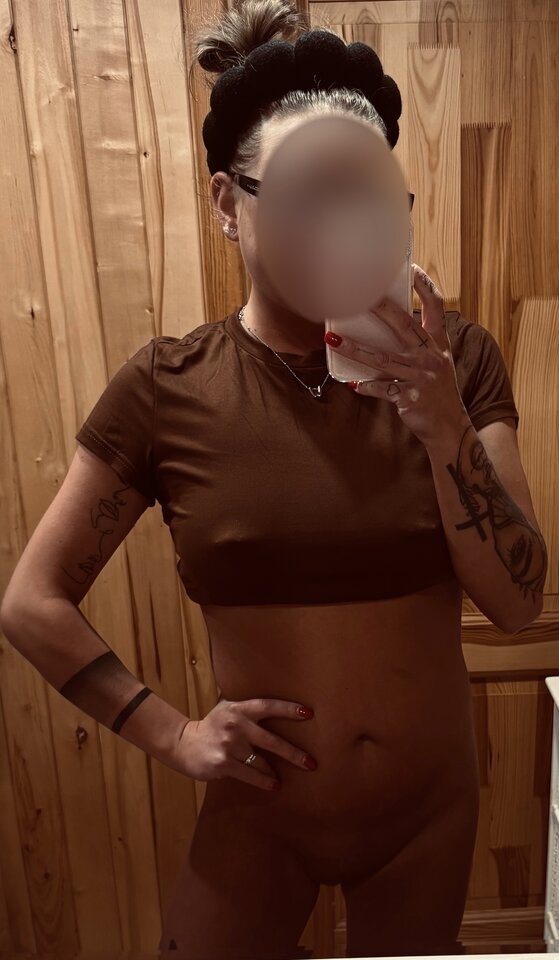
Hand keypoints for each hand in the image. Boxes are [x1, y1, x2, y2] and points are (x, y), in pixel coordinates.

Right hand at [172, 697, 315, 790]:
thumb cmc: (212, 726)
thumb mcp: (227, 709)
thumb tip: (277, 706)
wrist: (184, 743)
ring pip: (262, 761)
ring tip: (289, 778)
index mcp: (239, 708)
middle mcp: (236, 725)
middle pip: (271, 740)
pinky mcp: (223, 763)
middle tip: (311, 763)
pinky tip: (274, 785)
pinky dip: (264, 781)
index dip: (288, 709)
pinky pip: (250, 774)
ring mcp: (229, 745)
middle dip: (293, 753)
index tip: (308, 714)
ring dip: (276, 771)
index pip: (268, 706)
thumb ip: (248, 708)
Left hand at [325, 263, 469, 446]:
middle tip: (358, 297)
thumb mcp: (438, 363)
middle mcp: (430, 357)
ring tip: (333, 339)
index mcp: (438, 344)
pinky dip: (366, 386)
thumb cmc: (438, 392)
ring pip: (383, 359)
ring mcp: (420, 377)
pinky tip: (352, 384)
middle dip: (380, 309)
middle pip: (403, 326)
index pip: (435, 307)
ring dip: (355, 349)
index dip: (424, 286)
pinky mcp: (410, 397)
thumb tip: (391, 324)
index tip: (410, 267)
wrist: (450, 427)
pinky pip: (382, 389)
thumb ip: (421, 344)